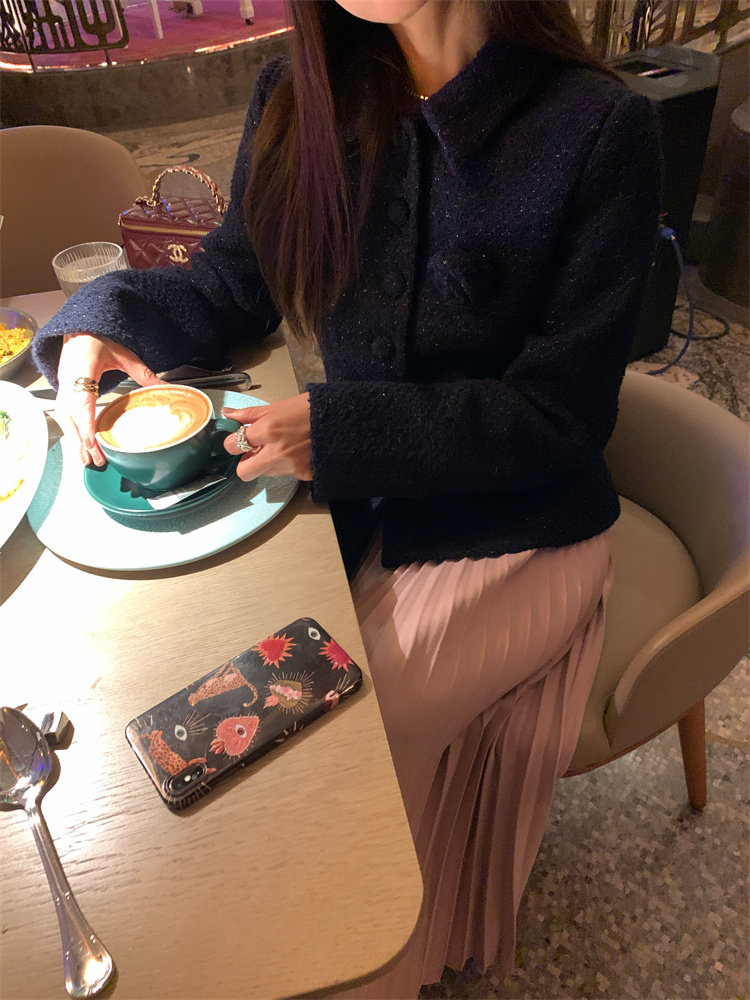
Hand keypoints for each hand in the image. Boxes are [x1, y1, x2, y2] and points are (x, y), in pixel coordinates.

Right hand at [56, 333, 164, 465]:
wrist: (80, 329)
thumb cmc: (98, 338)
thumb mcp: (124, 355)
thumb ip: (143, 373)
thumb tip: (165, 386)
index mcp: (82, 368)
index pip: (82, 401)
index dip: (86, 423)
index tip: (92, 441)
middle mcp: (69, 380)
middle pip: (71, 416)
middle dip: (82, 440)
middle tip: (95, 460)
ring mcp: (63, 386)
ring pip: (65, 418)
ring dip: (75, 440)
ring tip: (87, 459)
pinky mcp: (63, 390)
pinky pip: (64, 415)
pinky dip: (72, 431)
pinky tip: (80, 445)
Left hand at [222, 393, 311, 480]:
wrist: (341, 417)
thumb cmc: (309, 408)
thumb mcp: (277, 406)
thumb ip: (249, 414)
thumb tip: (228, 414)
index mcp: (268, 430)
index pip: (233, 446)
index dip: (232, 443)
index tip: (238, 440)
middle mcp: (276, 451)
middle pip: (244, 472)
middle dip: (244, 464)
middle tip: (253, 453)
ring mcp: (291, 465)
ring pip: (266, 473)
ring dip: (268, 462)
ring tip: (282, 446)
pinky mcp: (304, 474)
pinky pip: (286, 474)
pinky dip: (288, 465)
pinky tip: (297, 452)